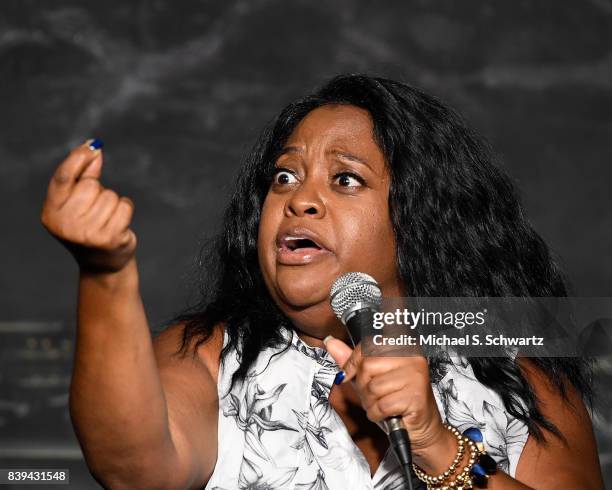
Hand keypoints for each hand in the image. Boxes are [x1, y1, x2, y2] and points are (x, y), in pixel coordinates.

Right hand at [40, 140, 136, 273]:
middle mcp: (65, 224)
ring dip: (114, 203)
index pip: (63, 177)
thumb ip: (84, 175)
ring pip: (110, 196)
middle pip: (91, 185)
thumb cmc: (90, 227)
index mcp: (51, 213)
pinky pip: (124, 206)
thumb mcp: (79, 202)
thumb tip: (94, 148)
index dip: (78, 158)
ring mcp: (86, 233)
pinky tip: (120, 223)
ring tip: (107, 220)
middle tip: (97, 211)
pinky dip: (126, 209)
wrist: (103, 263)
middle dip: (99, 191)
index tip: (93, 146)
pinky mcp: (108, 238)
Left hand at [324, 336, 456, 471]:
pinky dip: (377, 414)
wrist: (421, 429)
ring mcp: (416, 377)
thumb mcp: (371, 378)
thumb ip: (352, 360)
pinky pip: (381, 405)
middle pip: (368, 365)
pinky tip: (387, 414)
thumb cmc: (396, 401)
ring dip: (370, 402)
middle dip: (363, 386)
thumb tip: (331, 342)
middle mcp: (412, 358)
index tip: (349, 375)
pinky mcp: (416, 397)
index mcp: (402, 347)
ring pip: (373, 387)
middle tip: (374, 395)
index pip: (367, 345)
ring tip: (382, 405)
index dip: (353, 363)